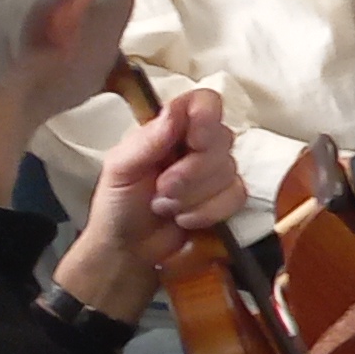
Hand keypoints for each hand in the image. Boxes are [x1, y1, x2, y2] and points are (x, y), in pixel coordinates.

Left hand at [55, 89, 242, 315]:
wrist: (128, 251)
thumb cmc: (118, 205)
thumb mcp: (120, 168)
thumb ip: (148, 139)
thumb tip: (177, 109)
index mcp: (170, 128)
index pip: (205, 102)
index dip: (207, 118)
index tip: (194, 141)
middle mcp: (197, 143)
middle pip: (221, 139)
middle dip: (191, 172)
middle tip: (162, 189)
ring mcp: (215, 171)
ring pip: (229, 171)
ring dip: (193, 196)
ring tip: (165, 207)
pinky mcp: (227, 199)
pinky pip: (236, 196)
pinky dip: (207, 212)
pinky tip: (185, 219)